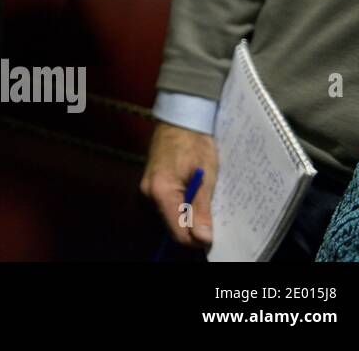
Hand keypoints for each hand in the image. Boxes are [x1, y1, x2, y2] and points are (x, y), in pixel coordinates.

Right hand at [140, 122, 217, 247]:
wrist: (180, 119)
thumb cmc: (195, 144)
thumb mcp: (205, 177)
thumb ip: (201, 209)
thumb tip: (203, 239)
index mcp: (161, 192)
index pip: (178, 233)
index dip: (197, 238)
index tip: (212, 233)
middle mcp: (147, 194)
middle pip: (171, 228)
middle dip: (191, 228)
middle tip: (209, 215)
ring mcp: (145, 190)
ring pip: (168, 219)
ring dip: (185, 217)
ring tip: (201, 201)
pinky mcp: (148, 186)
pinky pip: (164, 208)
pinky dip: (179, 208)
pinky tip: (191, 196)